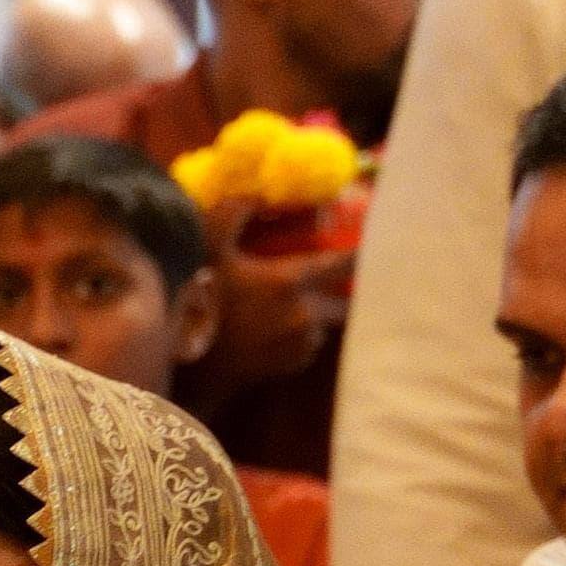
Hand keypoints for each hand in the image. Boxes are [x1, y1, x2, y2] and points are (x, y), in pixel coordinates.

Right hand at [198, 201, 351, 406]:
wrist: (190, 369)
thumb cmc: (199, 305)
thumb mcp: (208, 251)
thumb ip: (231, 215)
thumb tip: (259, 196)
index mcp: (290, 283)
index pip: (344, 263)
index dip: (363, 250)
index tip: (376, 241)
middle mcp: (305, 315)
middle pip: (345, 301)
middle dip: (344, 289)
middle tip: (340, 277)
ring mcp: (302, 344)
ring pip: (325, 322)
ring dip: (319, 312)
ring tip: (298, 304)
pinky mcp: (294, 365)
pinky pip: (310, 343)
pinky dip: (302, 333)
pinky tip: (280, 327)